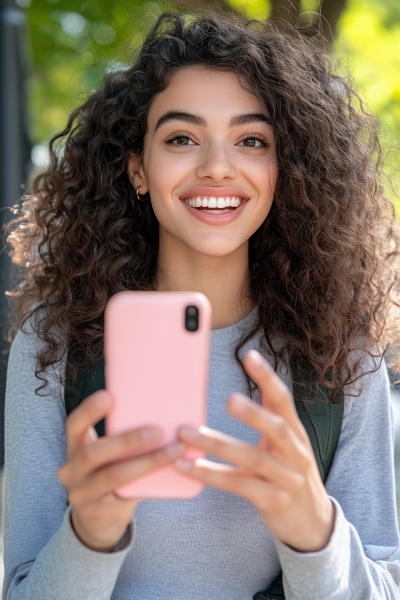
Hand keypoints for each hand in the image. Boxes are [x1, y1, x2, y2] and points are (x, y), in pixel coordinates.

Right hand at [58, 390, 185, 551]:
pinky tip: (173, 473)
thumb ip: (123, 435)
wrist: (98, 520)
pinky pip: (127, 497)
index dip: (89, 411)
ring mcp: (82, 495)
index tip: (109, 395)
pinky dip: (151, 483)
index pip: (74, 425)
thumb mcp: (107, 454)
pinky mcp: (98, 514)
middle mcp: (72, 471)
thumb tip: (168, 407)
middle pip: (93, 453)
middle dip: (127, 440)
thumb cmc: (110, 472)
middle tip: (157, 430)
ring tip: (175, 449)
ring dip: (147, 462)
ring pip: (114, 476)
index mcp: (75, 447)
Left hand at [176, 350, 334, 552]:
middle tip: (229, 399)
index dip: (268, 378)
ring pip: (252, 458)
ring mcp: (287, 479)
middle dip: (254, 413)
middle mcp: (296, 454)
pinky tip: (189, 466)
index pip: (284, 400)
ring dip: (217, 444)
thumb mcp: (288, 443)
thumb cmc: (291, 473)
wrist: (312, 522)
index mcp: (297, 433)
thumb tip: (252, 379)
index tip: (250, 356)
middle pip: (278, 428)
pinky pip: (239, 485)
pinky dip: (212, 475)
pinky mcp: (273, 501)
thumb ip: (272, 413)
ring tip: (188, 433)